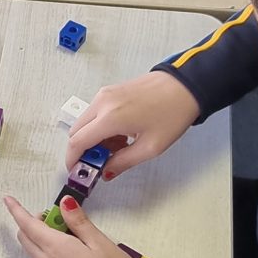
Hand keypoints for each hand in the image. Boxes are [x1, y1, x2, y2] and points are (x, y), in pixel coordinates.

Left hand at [4, 194, 149, 257]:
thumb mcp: (102, 244)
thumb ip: (80, 223)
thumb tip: (64, 204)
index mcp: (56, 249)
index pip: (28, 225)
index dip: (17, 210)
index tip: (8, 200)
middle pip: (27, 239)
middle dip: (32, 223)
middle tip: (55, 217)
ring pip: (35, 254)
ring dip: (42, 240)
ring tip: (71, 236)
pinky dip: (49, 255)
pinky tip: (72, 256)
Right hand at [67, 71, 198, 176]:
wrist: (185, 86)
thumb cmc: (172, 113)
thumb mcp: (150, 147)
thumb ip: (122, 162)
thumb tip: (106, 171)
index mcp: (110, 118)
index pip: (77, 142)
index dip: (72, 159)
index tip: (76, 171)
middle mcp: (102, 103)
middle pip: (76, 131)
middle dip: (83, 150)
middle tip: (100, 162)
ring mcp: (105, 94)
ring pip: (85, 122)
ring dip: (93, 138)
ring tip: (118, 147)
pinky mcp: (110, 90)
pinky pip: (94, 112)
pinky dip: (99, 126)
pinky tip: (120, 134)